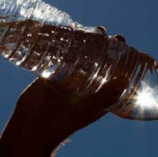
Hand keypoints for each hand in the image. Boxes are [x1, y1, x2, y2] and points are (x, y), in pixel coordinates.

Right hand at [9, 29, 130, 150]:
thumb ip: (105, 96)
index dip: (121, 56)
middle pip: (99, 59)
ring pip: (80, 55)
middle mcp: (87, 84)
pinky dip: (65, 44)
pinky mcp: (53, 73)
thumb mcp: (88, 109)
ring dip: (85, 41)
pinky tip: (66, 31)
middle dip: (103, 44)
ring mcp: (69, 78)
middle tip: (104, 32)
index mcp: (100, 94)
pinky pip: (61, 55)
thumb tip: (125, 80)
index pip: (115, 71)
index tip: (123, 42)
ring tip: (88, 29)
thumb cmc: (63, 123)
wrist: (32, 127)